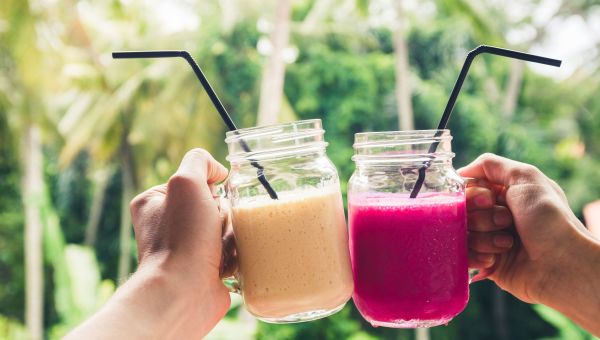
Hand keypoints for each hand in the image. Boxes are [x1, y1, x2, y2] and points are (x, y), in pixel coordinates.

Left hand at [130, 148, 230, 333]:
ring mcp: (186, 248)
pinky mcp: (205, 269)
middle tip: (216, 227)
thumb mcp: (186, 183)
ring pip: (226, 227)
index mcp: (154, 203)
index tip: (209, 201)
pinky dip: (235, 254)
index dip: (209, 188)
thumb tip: (218, 171)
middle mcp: (166, 225)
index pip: (194, 181)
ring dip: (232, 234)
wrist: (183, 292)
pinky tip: (226, 262)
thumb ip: (199, 162)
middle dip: (224, 213)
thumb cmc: (181, 238)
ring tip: (222, 248)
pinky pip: (232, 251)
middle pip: (214, 204)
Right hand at [460, 153, 599, 335]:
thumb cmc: (550, 219)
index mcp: (503, 193)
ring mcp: (488, 238)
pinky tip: (495, 259)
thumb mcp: (526, 177)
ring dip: (484, 238)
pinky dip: (477, 256)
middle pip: (462, 212)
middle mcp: (493, 214)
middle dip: (482, 217)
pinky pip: (464, 256)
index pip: (467, 188)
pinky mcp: (486, 262)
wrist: (563, 263)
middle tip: (506, 222)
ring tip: (507, 243)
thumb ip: (491, 164)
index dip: (473, 195)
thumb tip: (461, 172)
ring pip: (462, 234)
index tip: (490, 200)